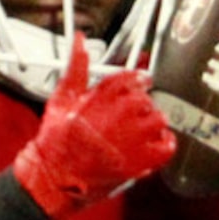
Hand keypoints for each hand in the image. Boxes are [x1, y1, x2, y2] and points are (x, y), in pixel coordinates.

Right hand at [11, 34, 175, 219]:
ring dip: (153, 122)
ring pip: (158, 120)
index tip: (142, 80)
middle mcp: (118, 116)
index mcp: (100, 98)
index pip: (130, 78)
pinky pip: (165, 147)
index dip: (138, 78)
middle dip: (142, 103)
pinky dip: (165, 143)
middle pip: (145, 99)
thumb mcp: (61, 98)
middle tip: (136, 111)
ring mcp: (130, 140)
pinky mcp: (137, 163)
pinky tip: (155, 143)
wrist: (53, 178)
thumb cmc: (54, 142)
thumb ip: (76, 68)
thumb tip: (80, 41)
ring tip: (143, 128)